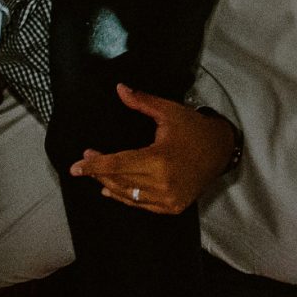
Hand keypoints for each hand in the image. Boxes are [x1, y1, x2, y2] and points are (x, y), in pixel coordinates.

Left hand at [68, 85, 236, 213]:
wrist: (221, 150)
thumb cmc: (194, 129)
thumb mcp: (169, 112)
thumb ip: (142, 102)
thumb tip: (119, 89)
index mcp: (159, 159)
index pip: (117, 165)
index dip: (94, 166)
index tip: (75, 167)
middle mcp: (162, 183)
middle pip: (119, 181)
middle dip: (99, 171)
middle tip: (87, 159)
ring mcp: (168, 199)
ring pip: (128, 195)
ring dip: (109, 184)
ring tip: (97, 173)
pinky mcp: (172, 207)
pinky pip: (141, 205)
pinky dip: (125, 198)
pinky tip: (112, 190)